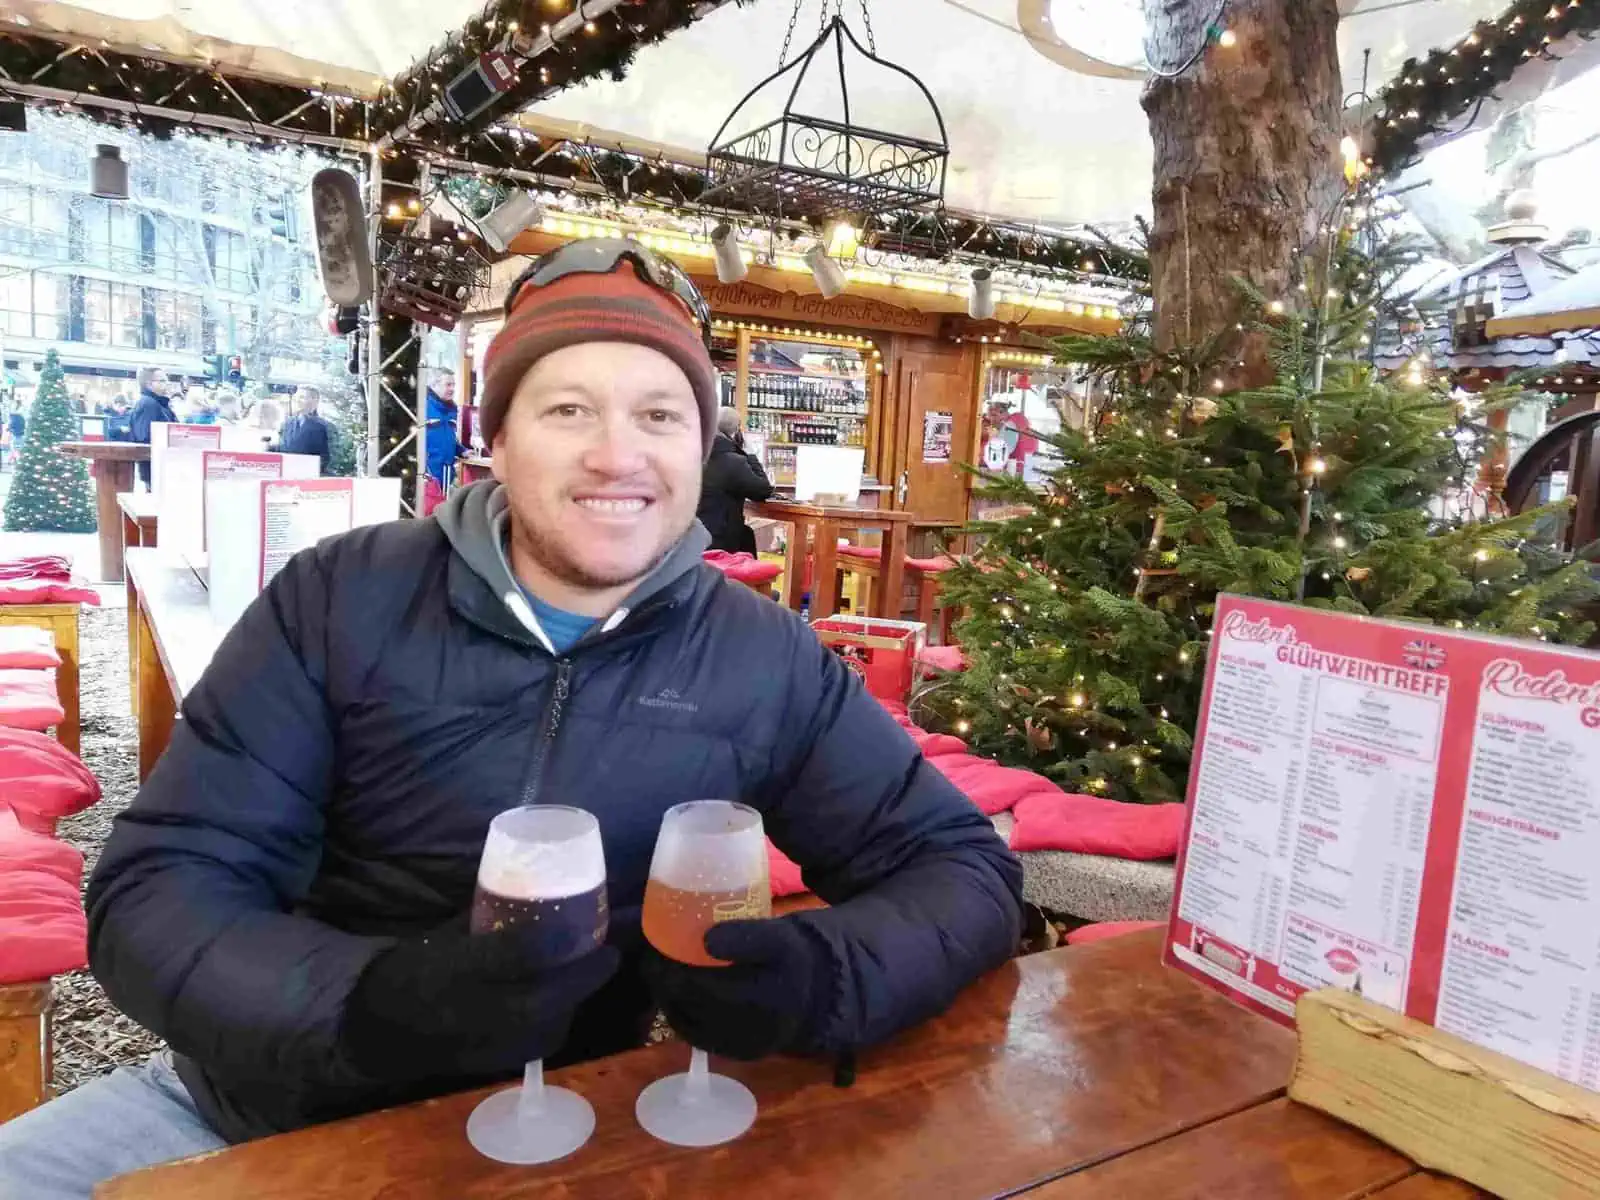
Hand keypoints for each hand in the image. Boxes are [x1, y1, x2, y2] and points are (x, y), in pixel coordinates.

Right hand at [341, 920, 619, 1081]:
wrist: (377, 1029)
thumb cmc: (410, 970)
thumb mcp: (443, 934)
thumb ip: (488, 918)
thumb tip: (539, 891)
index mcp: (454, 968)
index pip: (515, 955)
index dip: (556, 940)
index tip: (587, 924)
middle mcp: (470, 1010)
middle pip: (542, 998)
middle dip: (584, 976)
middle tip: (610, 954)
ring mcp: (480, 1045)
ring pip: (546, 1027)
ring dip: (575, 999)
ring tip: (591, 974)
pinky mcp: (488, 1065)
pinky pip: (536, 1045)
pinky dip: (557, 1023)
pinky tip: (565, 1004)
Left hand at [643, 918, 833, 1060]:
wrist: (813, 997)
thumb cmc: (792, 960)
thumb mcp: (778, 938)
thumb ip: (746, 937)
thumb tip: (705, 941)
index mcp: (763, 997)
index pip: (700, 985)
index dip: (672, 966)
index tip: (658, 946)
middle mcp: (749, 1029)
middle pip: (689, 1003)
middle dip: (665, 980)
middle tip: (654, 958)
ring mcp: (740, 1046)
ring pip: (686, 1020)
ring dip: (668, 996)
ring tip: (661, 973)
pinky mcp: (733, 1054)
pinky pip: (694, 1034)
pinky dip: (680, 1013)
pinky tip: (676, 995)